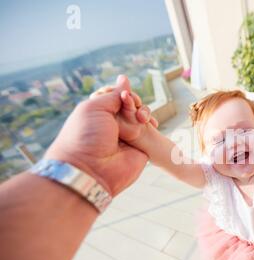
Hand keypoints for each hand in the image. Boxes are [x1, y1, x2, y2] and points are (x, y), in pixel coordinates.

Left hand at [45, 75, 152, 195]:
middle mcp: (112, 123)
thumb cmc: (86, 137)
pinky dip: (152, 123)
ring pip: (141, 115)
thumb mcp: (95, 108)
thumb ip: (113, 95)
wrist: (91, 171)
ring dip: (143, 111)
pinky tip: (151, 123)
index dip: (122, 92)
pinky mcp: (139, 146)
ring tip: (141, 119)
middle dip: (134, 101)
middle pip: (130, 104)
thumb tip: (124, 79)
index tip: (124, 95)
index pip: (114, 95)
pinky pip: (150, 130)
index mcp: (97, 113)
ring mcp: (126, 135)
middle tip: (134, 104)